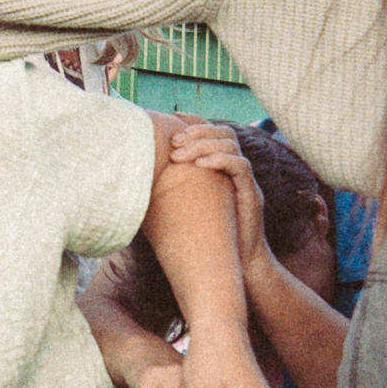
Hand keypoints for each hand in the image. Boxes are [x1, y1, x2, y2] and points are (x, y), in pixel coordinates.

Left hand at [167, 119, 267, 279]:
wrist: (237, 265)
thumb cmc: (206, 239)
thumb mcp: (184, 209)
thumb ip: (170, 191)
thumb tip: (135, 184)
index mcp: (220, 168)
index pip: (212, 133)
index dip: (193, 123)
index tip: (170, 123)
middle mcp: (234, 170)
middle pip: (222, 133)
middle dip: (196, 132)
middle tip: (173, 142)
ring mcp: (244, 181)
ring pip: (231, 145)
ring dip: (203, 145)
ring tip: (180, 155)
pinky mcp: (251, 194)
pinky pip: (240, 167)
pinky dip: (220, 161)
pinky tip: (199, 166)